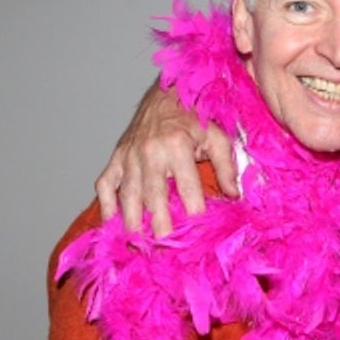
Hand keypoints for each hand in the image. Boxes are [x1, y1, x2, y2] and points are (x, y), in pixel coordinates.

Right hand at [94, 81, 237, 236]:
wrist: (168, 92)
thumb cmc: (196, 116)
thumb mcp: (218, 137)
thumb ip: (226, 167)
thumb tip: (234, 196)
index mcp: (178, 146)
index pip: (188, 188)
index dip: (194, 212)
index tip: (198, 233)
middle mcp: (150, 152)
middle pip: (153, 196)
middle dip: (158, 224)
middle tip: (163, 248)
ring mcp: (129, 155)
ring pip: (127, 195)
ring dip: (131, 221)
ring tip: (138, 244)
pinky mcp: (116, 156)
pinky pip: (105, 184)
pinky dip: (106, 204)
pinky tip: (112, 223)